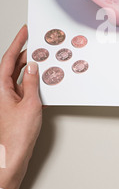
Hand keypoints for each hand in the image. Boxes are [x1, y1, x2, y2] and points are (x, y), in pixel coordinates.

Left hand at [0, 25, 41, 188]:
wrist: (13, 157)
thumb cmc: (16, 135)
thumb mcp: (30, 103)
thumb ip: (31, 83)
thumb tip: (32, 67)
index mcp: (1, 88)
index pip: (8, 58)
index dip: (18, 43)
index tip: (25, 31)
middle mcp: (3, 91)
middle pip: (13, 66)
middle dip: (25, 53)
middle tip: (38, 43)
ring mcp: (9, 99)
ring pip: (20, 77)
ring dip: (31, 68)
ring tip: (44, 58)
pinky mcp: (17, 107)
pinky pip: (26, 88)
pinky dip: (34, 82)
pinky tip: (44, 80)